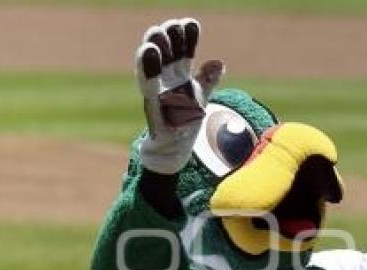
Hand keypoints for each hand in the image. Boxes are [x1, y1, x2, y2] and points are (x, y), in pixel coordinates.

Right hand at [135, 18, 224, 174]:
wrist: (173, 148)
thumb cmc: (184, 120)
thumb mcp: (199, 97)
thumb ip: (208, 79)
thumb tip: (218, 62)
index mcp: (179, 75)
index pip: (183, 51)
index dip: (187, 38)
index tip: (190, 24)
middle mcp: (165, 79)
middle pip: (165, 52)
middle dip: (168, 37)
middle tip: (171, 25)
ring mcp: (157, 91)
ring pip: (151, 65)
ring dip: (153, 49)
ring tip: (155, 34)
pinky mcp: (152, 105)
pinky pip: (148, 85)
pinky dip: (148, 70)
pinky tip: (147, 54)